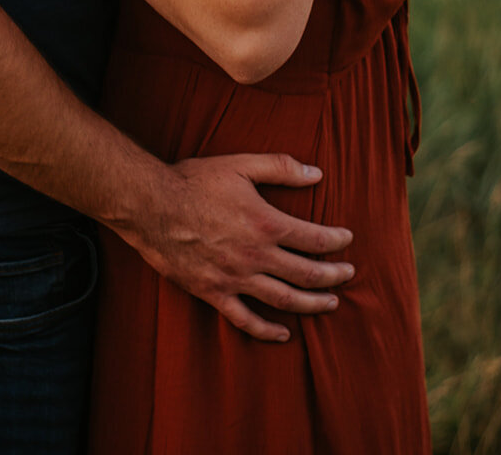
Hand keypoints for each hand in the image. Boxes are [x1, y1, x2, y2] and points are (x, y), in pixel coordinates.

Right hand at [133, 154, 353, 342]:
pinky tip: (284, 334)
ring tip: (331, 303)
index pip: (313, 239)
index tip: (347, 240)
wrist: (151, 206)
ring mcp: (235, 279)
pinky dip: (267, 330)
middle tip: (349, 275)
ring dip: (312, 304)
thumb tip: (316, 173)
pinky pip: (246, 319)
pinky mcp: (214, 293)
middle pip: (306, 274)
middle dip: (333, 276)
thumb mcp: (240, 165)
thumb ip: (280, 167)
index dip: (335, 241)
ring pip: (284, 300)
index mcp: (265, 223)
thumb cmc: (195, 181)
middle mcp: (256, 256)